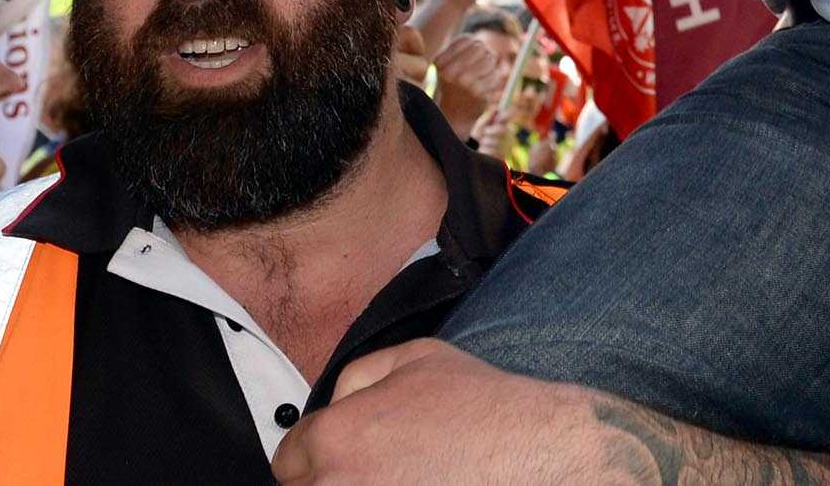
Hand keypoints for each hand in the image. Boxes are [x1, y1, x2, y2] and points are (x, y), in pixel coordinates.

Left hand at [273, 342, 590, 485]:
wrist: (541, 457)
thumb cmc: (486, 410)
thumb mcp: (418, 357)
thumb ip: (357, 375)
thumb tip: (335, 402)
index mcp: (335, 439)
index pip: (288, 461)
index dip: (318, 455)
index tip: (345, 457)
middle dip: (336, 478)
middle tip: (381, 471)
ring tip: (403, 481)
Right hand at [433, 32, 508, 134]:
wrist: (452, 118)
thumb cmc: (450, 88)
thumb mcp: (445, 68)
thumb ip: (458, 52)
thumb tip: (481, 42)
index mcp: (440, 63)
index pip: (465, 40)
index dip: (474, 42)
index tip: (476, 49)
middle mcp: (451, 72)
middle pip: (479, 47)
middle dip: (485, 52)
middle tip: (486, 58)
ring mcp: (465, 84)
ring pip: (489, 59)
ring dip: (492, 63)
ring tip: (488, 69)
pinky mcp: (479, 94)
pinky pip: (495, 76)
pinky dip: (496, 76)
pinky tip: (490, 81)